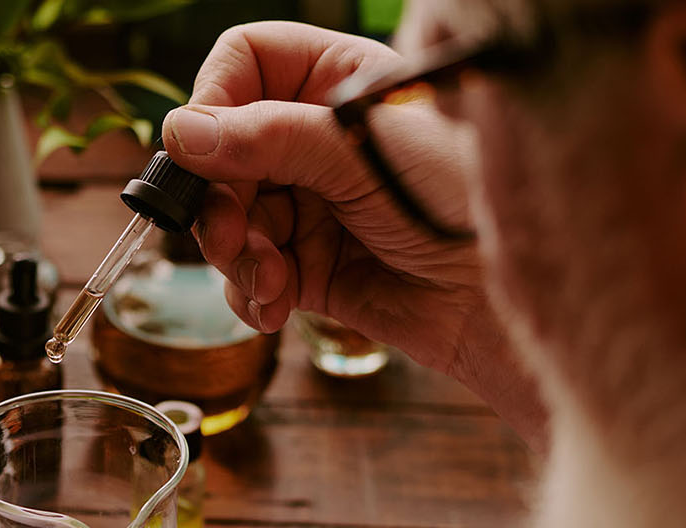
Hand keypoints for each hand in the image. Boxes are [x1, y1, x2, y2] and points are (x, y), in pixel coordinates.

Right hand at [163, 22, 543, 443]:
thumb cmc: (463, 202)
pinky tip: (277, 307)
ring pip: (225, 218)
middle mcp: (315, 140)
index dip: (215, 101)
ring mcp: (310, 205)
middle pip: (220, 151)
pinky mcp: (308, 268)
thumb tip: (180, 133)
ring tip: (270, 280)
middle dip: (220, 199)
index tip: (204, 150)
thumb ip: (269, 139)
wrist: (505, 300)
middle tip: (233, 235)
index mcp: (336, 82)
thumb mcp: (361, 154)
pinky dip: (249, 294)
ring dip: (234, 255)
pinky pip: (246, 275)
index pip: (245, 63)